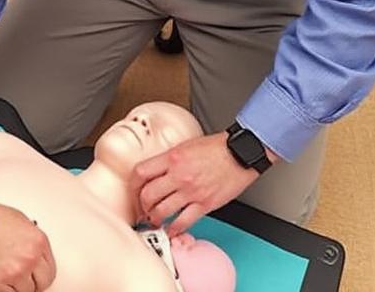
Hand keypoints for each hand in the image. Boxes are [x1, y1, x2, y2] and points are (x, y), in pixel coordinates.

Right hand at [0, 203, 55, 291]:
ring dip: (18, 285)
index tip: (37, 274)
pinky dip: (4, 289)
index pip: (50, 269)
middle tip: (25, 279)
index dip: (42, 273)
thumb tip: (37, 253)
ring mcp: (14, 273)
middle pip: (42, 283)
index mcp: (38, 241)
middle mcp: (30, 259)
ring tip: (8, 274)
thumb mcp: (20, 221)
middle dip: (35, 282)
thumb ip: (32, 239)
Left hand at [130, 132, 277, 234]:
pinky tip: (172, 229)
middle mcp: (179, 175)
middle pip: (148, 195)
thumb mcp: (186, 145)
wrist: (240, 153)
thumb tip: (156, 171)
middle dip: (142, 204)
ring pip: (162, 211)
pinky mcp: (205, 204)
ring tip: (155, 219)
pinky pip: (183, 222)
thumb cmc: (217, 147)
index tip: (134, 190)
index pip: (141, 173)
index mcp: (172, 158)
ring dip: (155, 218)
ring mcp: (191, 191)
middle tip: (143, 208)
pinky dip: (174, 229)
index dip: (133, 185)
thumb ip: (169, 159)